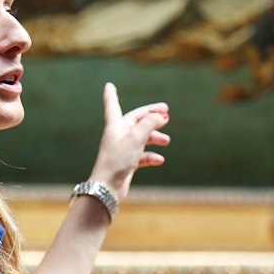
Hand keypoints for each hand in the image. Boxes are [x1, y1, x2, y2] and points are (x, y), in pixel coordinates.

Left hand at [88, 82, 169, 201]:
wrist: (107, 188)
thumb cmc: (117, 161)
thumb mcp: (136, 138)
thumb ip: (149, 123)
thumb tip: (160, 115)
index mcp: (115, 126)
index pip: (113, 105)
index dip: (111, 95)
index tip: (109, 85)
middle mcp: (117, 136)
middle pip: (135, 121)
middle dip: (151, 117)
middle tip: (167, 114)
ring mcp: (122, 150)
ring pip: (141, 138)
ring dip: (154, 137)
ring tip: (167, 140)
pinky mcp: (126, 164)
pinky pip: (142, 156)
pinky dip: (151, 156)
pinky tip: (160, 160)